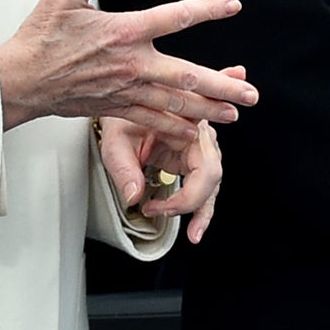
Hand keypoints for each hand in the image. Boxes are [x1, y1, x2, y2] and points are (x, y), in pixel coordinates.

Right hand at [0, 0, 259, 134]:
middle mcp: (131, 64)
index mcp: (123, 31)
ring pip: (174, 103)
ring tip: (235, 113)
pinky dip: (176, 127)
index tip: (233, 6)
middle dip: (221, 85)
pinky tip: (195, 132)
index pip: (175, 17)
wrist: (19, 81)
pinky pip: (152, 121)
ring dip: (207, 109)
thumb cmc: (41, 36)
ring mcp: (125, 90)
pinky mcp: (115, 108)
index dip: (207, 10)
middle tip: (251, 94)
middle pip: (186, 75)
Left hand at [99, 114, 229, 238]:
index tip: (155, 207)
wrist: (123, 97)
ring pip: (212, 180)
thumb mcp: (116, 140)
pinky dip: (200, 201)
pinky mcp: (193, 152)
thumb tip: (133, 197)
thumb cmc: (122, 113)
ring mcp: (200, 142)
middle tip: (164, 216)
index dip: (185, 197)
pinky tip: (198, 222)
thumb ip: (125, 169)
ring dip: (203, 208)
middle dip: (197, 206)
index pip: (206, 169)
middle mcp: (201, 132)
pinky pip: (203, 179)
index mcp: (191, 124)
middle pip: (213, 176)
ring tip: (194, 233)